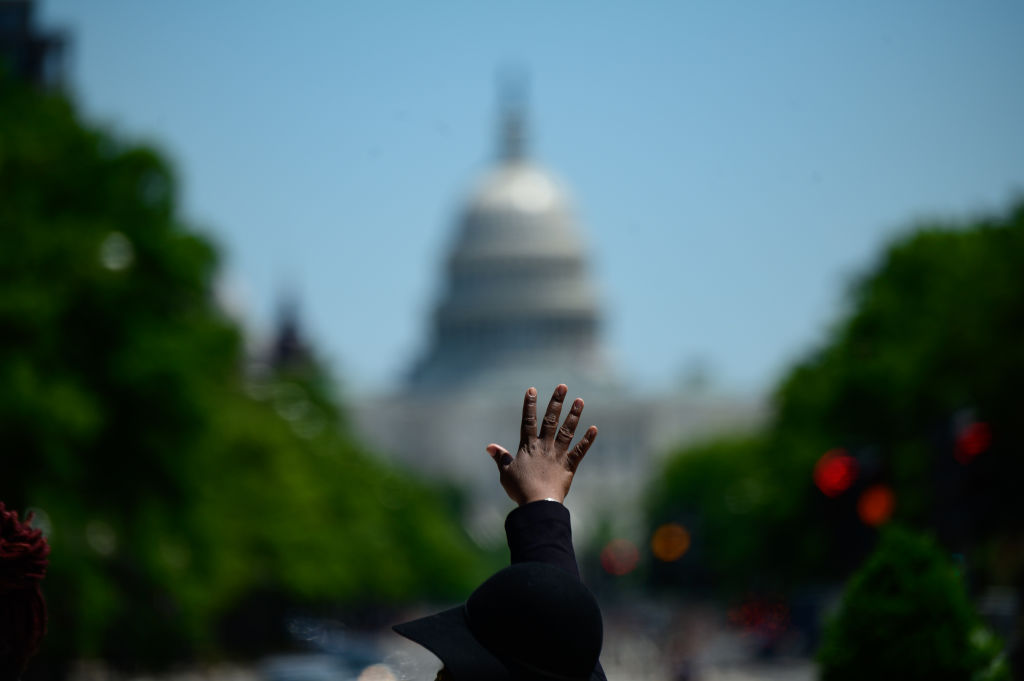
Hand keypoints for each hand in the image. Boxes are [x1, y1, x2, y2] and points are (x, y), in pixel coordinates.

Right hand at [486, 384, 597, 505]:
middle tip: (563, 386)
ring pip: (567, 431)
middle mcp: (544, 446)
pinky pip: (580, 450)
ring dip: (574, 415)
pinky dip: (587, 440)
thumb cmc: (520, 489)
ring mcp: (558, 454)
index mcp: (528, 446)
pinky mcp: (569, 465)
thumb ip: (500, 458)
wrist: (538, 503)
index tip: (532, 389)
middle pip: (551, 420)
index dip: (530, 404)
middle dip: (556, 402)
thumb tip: (489, 446)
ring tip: (580, 400)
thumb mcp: (505, 473)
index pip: (528, 421)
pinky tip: (594, 429)